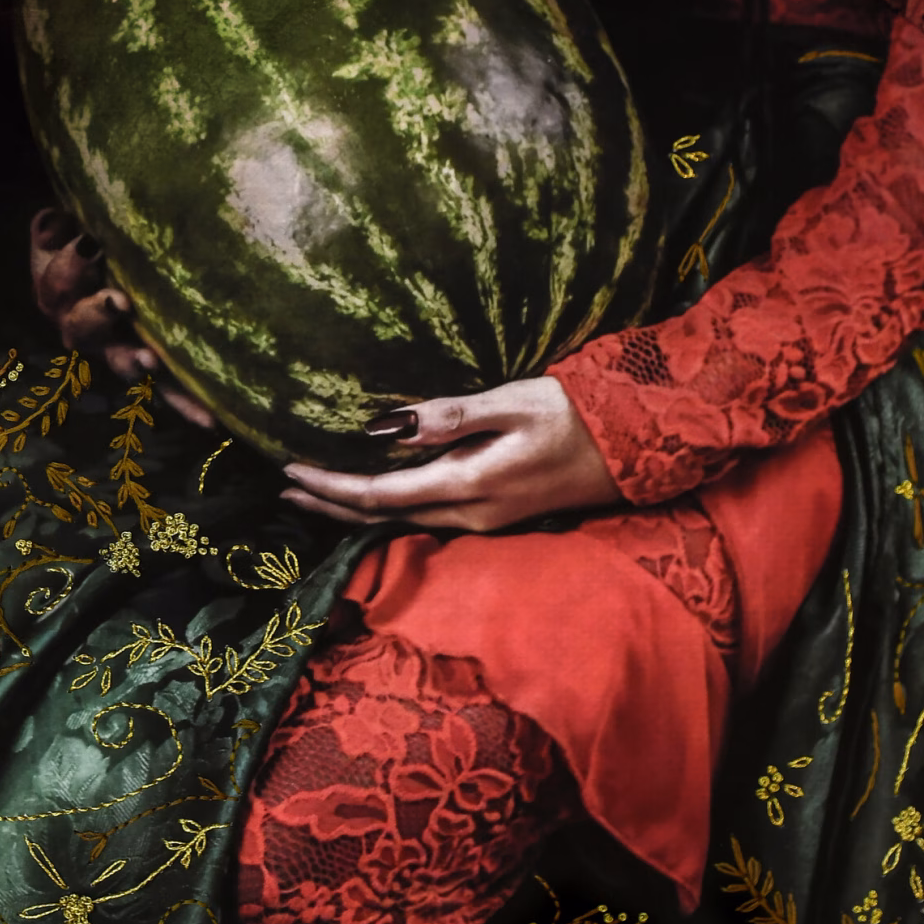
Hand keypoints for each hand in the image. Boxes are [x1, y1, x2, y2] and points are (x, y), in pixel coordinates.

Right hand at [29, 208, 215, 427]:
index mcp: (60, 292)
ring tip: (150, 360)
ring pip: (120, 361)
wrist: (108, 261)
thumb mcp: (67, 228)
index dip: (67, 267)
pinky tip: (210, 420)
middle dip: (97, 313)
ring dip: (133, 361)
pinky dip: (186, 404)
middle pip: (81, 326)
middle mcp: (84, 326)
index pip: (55, 283)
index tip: (89, 245)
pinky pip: (167, 389)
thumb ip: (55, 227)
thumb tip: (50, 223)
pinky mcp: (150, 365)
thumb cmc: (90, 236)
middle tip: (118, 301)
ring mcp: (117, 349)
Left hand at [282, 376, 619, 532]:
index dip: (331, 487)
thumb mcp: (515, 401)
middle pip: (383, 518)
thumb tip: (390, 427)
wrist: (639, 449)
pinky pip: (427, 519)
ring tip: (315, 498)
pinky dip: (389, 510)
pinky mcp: (498, 516)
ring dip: (356, 512)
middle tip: (285, 492)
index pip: (380, 495)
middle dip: (331, 507)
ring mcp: (487, 521)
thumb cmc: (578, 415)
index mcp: (470, 485)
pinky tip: (376, 499)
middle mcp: (473, 514)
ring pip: (404, 523)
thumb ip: (452, 416)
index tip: (290, 474)